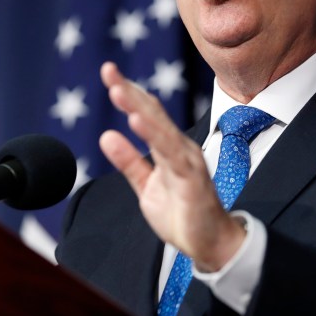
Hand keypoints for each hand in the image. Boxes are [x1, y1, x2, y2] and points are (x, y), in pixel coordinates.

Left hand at [98, 61, 245, 271]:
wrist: (210, 244)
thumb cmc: (182, 213)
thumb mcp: (146, 186)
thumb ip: (129, 161)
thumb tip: (105, 135)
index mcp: (169, 146)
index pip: (146, 112)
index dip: (128, 92)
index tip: (108, 72)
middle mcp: (180, 147)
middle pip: (153, 113)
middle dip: (130, 91)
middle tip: (108, 70)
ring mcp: (187, 161)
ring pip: (160, 129)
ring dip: (138, 109)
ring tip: (118, 91)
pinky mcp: (191, 179)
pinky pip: (170, 154)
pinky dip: (154, 136)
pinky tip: (137, 122)